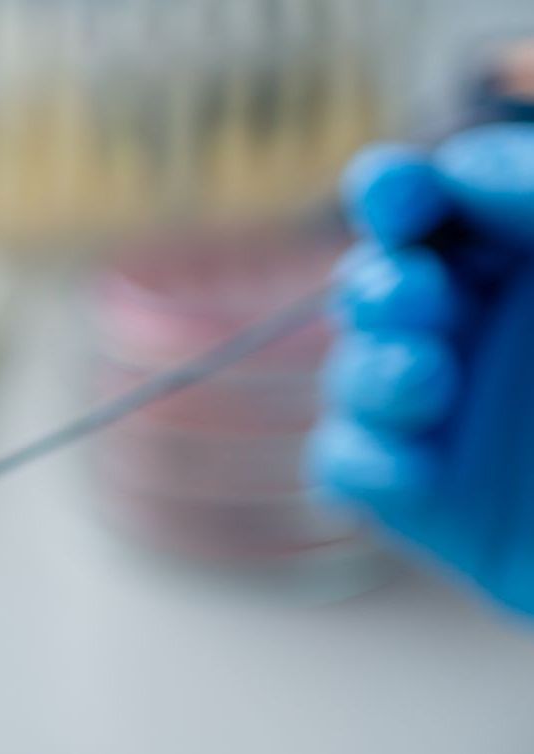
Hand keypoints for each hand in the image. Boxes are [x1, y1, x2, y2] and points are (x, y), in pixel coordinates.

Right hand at [309, 124, 533, 613]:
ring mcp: (455, 422)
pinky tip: (412, 471)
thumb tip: (458, 165)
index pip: (443, 209)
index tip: (395, 197)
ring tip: (424, 384)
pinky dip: (363, 464)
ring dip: (370, 371)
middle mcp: (490, 340)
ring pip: (355, 373)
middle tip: (416, 300)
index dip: (400, 194)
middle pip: (381, 285)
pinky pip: (347, 470)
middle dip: (380, 287)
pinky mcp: (430, 504)